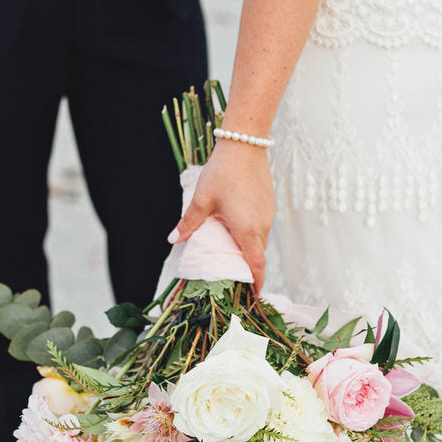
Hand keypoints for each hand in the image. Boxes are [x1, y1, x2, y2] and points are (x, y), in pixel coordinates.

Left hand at [173, 137, 274, 292]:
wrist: (245, 145)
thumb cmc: (223, 172)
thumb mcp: (202, 200)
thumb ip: (189, 223)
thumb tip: (174, 240)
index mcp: (247, 230)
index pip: (256, 265)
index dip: (255, 283)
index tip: (252, 296)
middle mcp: (262, 226)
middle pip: (257, 255)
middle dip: (247, 268)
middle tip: (232, 277)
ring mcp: (268, 214)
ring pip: (259, 241)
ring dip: (248, 250)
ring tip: (230, 253)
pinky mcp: (268, 204)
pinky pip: (261, 227)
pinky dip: (251, 234)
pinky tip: (235, 228)